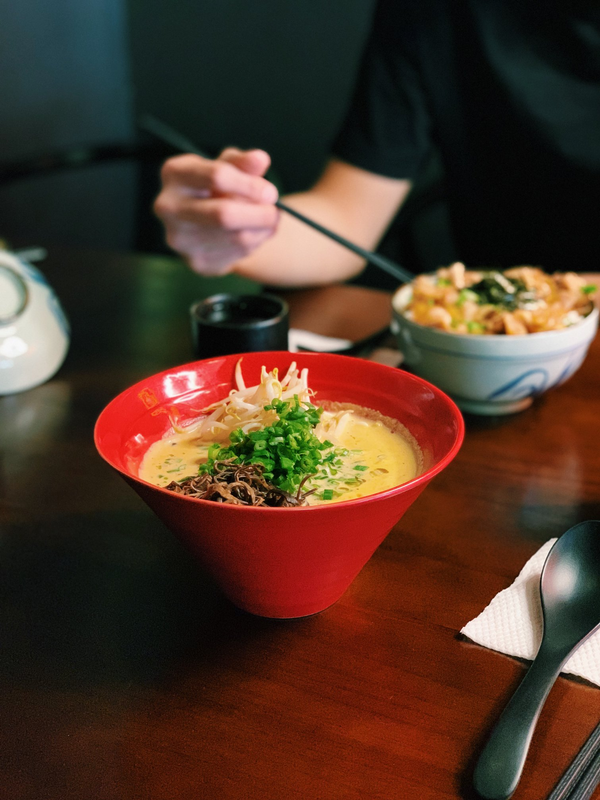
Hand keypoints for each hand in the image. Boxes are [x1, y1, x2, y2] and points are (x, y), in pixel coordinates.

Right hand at [154, 148, 279, 274]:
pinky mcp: (196, 262)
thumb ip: (243, 162)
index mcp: (175, 173)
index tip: (271, 193)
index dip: (250, 185)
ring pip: (237, 238)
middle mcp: (169, 206)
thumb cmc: (216, 187)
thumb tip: (260, 159)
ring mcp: (179, 238)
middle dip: (259, 214)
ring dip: (263, 230)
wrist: (203, 224)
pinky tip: (254, 234)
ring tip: (269, 221)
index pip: (217, 177)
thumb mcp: (227, 166)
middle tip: (275, 212)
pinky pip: (238, 254)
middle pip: (224, 215)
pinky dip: (255, 244)